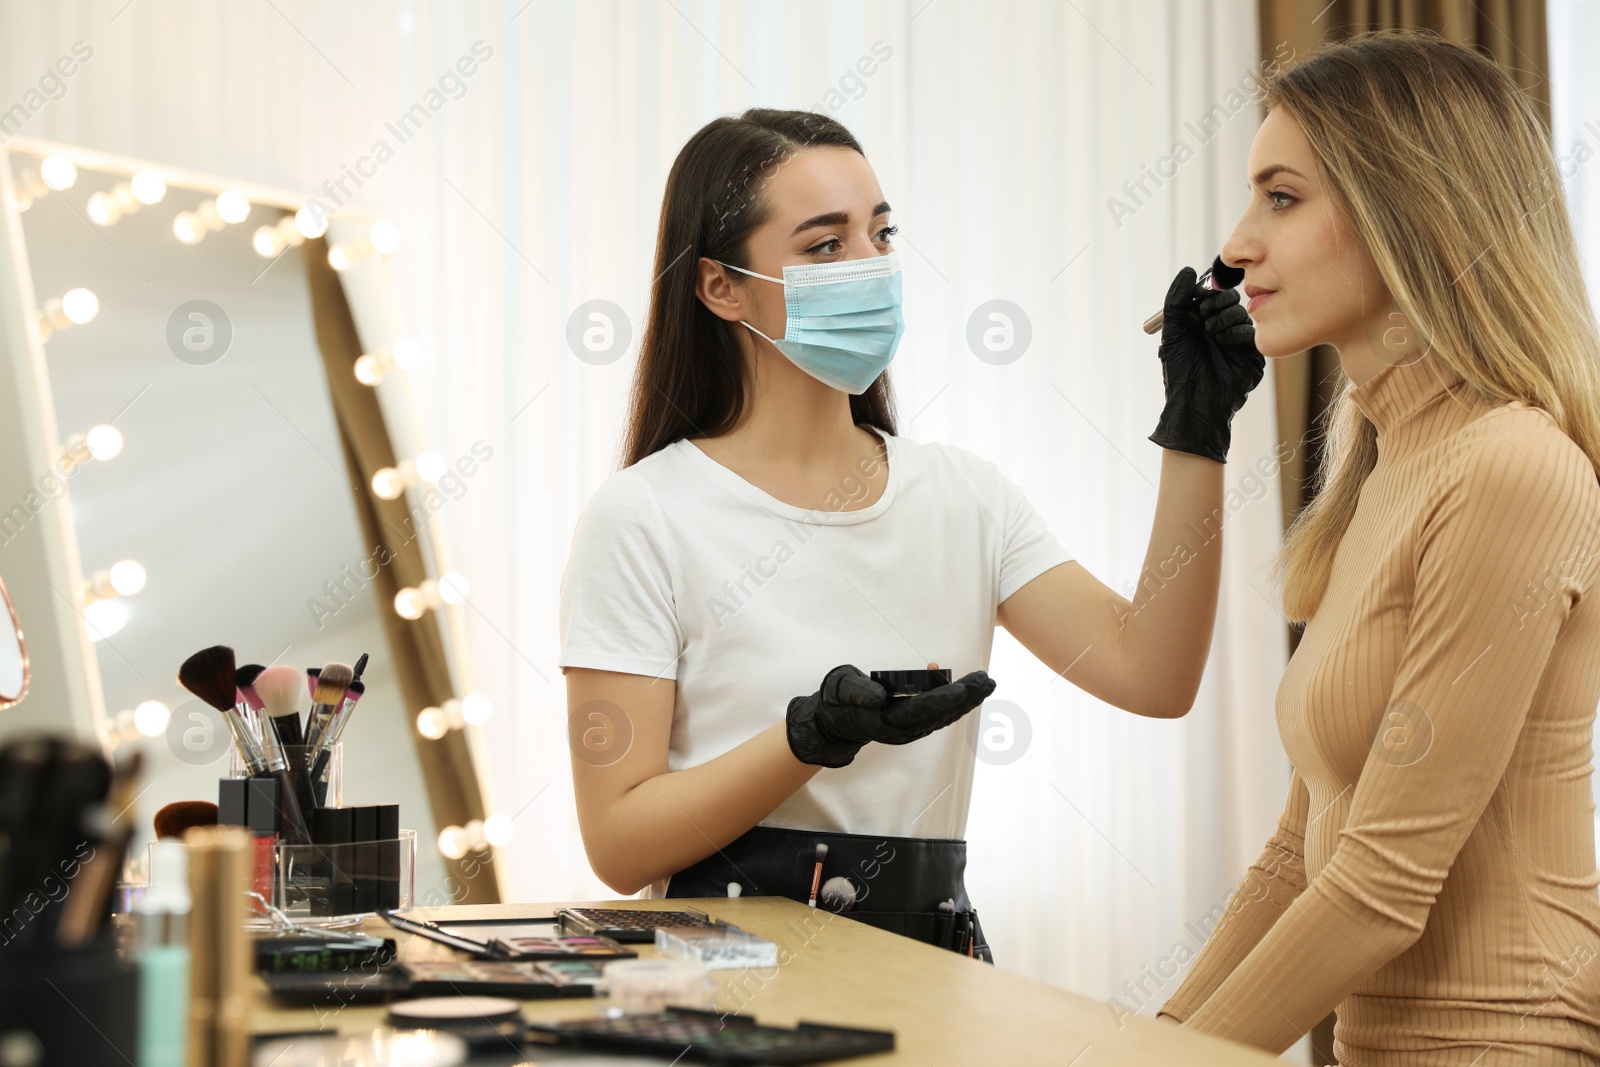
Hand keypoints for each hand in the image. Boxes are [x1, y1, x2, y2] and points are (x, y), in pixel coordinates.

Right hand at [786, 664, 996, 767]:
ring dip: (967, 701)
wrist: (833, 723)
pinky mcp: (912, 727)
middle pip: (938, 715)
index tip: (963, 689)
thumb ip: (858, 691)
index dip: (941, 700)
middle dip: (965, 698)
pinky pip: (939, 716)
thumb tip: (880, 697)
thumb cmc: (837, 700)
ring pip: (943, 717)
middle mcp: (900, 730)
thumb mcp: (840, 689)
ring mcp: (908, 731)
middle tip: (987, 680)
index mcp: (883, 720)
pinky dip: (956, 703)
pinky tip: (971, 691)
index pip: (918, 710)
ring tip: (987, 684)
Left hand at [1148, 266, 1265, 463]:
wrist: (1195, 405)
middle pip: (1228, 298)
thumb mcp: (1173, 334)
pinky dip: (1236, 331)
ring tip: (1211, 333)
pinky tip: (1224, 341)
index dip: (1205, 291)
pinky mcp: (1251, 353)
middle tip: (1203, 316)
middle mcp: (1218, 328)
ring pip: (1240, 312)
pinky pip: (1249, 331)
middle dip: (1216, 302)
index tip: (1197, 297)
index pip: (1208, 294)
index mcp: (1199, 323)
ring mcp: (1236, 340)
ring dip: (1224, 317)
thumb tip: (1187, 271)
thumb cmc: (1180, 372)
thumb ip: (1176, 302)